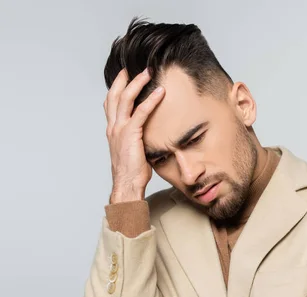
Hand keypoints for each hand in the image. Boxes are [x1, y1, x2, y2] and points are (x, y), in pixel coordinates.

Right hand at [104, 68, 165, 202]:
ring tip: (149, 72)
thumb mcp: (132, 150)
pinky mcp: (130, 134)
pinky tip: (160, 93)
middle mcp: (113, 126)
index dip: (116, 87)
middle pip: (115, 95)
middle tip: (135, 66)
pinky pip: (141, 112)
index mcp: (112, 130)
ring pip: (126, 99)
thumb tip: (148, 134)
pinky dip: (151, 100)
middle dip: (124, 78)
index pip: (111, 103)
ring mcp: (120, 129)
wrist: (127, 184)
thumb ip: (136, 138)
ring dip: (137, 83)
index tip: (124, 74)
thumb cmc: (132, 172)